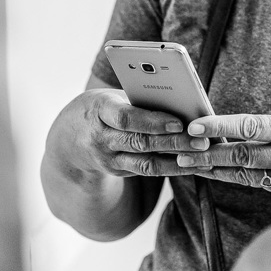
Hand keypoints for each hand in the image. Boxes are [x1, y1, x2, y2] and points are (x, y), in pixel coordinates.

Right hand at [46, 87, 213, 181]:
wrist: (67, 141)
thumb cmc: (99, 108)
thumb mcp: (109, 98)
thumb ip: (136, 99)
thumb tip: (178, 99)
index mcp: (98, 111)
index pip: (125, 117)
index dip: (152, 121)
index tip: (178, 121)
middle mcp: (101, 139)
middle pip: (141, 142)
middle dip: (174, 141)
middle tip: (202, 140)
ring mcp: (108, 160)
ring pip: (147, 163)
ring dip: (177, 160)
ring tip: (203, 154)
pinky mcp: (119, 172)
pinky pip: (149, 172)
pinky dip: (173, 167)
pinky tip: (193, 163)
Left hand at [173, 113, 270, 194]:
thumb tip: (236, 126)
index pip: (251, 126)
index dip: (222, 126)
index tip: (196, 124)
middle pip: (242, 153)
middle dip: (208, 152)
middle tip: (179, 150)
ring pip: (245, 171)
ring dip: (213, 167)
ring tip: (185, 162)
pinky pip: (255, 182)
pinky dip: (230, 176)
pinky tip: (210, 173)